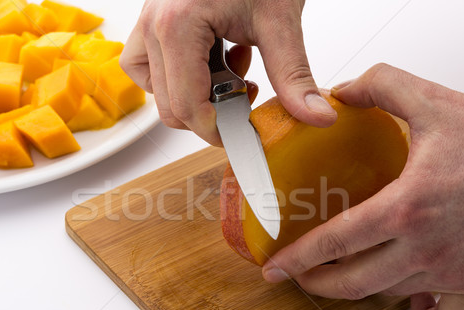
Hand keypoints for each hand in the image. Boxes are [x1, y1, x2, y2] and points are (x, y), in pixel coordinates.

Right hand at [119, 0, 336, 144]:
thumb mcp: (279, 21)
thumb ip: (294, 75)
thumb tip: (315, 117)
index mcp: (178, 26)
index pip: (188, 106)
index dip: (218, 131)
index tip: (245, 134)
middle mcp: (153, 26)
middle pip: (171, 107)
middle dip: (211, 113)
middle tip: (245, 95)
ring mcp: (148, 23)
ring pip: (157, 91)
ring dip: (196, 93)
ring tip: (231, 69)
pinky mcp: (152, 22)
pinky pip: (148, 68)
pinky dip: (179, 76)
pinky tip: (214, 58)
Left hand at [262, 63, 463, 309]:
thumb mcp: (433, 101)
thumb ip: (381, 86)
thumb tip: (342, 92)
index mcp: (407, 206)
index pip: (336, 241)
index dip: (298, 258)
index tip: (275, 269)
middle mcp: (427, 246)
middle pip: (354, 282)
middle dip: (318, 282)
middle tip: (300, 275)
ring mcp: (451, 270)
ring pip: (388, 296)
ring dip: (357, 290)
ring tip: (341, 275)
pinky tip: (409, 301)